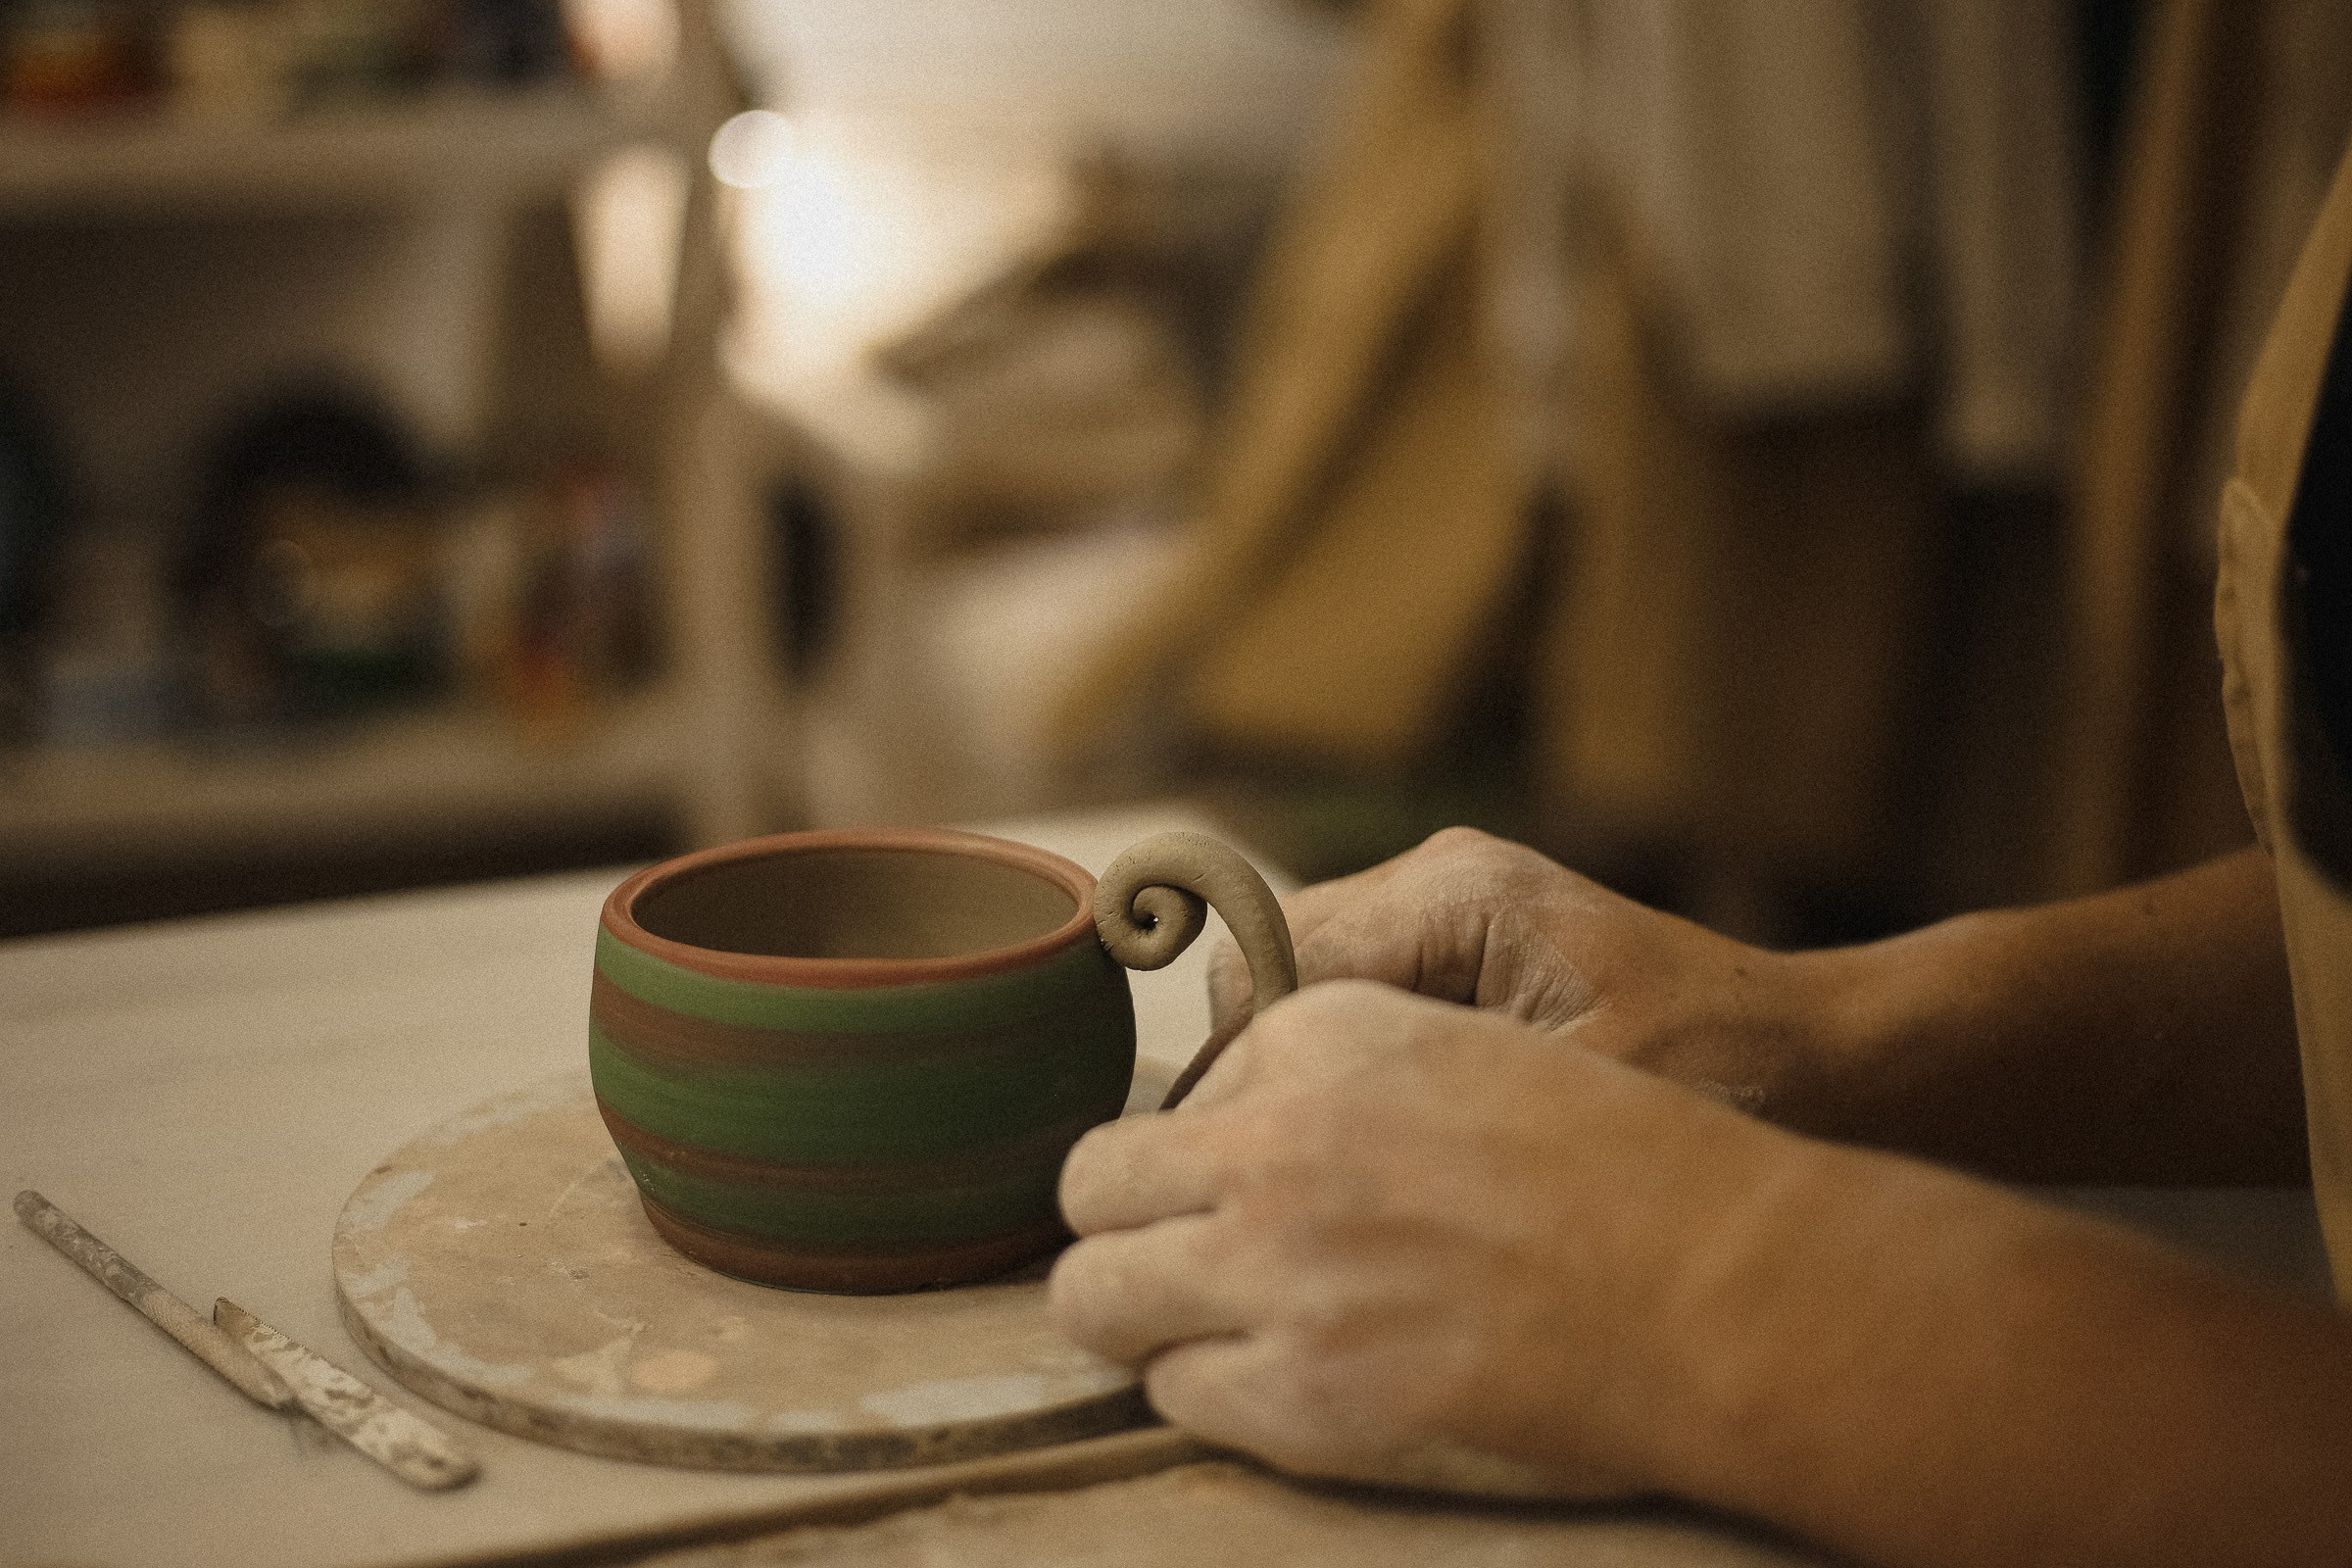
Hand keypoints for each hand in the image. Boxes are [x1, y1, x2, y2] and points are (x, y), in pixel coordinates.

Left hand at [1051, 979, 1821, 1498]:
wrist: (1728, 1285)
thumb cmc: (1632, 1149)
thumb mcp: (1497, 1007)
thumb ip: (1345, 1021)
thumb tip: (1229, 1087)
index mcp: (1329, 1030)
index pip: (1186, 1077)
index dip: (1218, 1133)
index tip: (1262, 1166)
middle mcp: (1283, 1138)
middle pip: (1091, 1179)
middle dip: (1124, 1211)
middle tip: (1185, 1243)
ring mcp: (1284, 1270)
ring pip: (1093, 1293)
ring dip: (1136, 1303)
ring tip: (1204, 1314)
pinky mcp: (1308, 1394)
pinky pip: (1170, 1388)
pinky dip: (1209, 1384)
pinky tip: (1282, 1372)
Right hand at [1200, 828, 1829, 1119]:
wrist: (1832, 1063)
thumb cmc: (1725, 1083)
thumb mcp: (1568, 1102)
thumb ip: (1421, 1094)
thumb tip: (1270, 1118)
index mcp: (1455, 896)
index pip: (1265, 963)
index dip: (1241, 1072)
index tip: (1253, 1174)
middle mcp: (1439, 881)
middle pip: (1268, 969)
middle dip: (1265, 1074)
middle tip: (1303, 1182)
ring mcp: (1451, 909)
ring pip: (1302, 988)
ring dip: (1308, 1074)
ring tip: (1354, 1169)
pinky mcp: (1469, 949)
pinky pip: (1358, 1003)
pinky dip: (1355, 1070)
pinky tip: (1402, 1144)